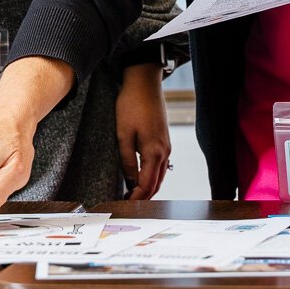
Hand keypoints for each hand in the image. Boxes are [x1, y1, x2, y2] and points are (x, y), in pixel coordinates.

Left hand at [115, 63, 170, 199]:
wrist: (144, 83)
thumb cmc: (132, 105)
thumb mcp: (123, 134)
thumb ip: (127, 161)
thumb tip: (130, 181)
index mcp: (154, 152)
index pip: (147, 185)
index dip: (136, 198)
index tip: (124, 205)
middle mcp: (164, 151)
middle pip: (156, 184)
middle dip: (143, 196)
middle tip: (127, 204)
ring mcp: (166, 146)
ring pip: (160, 175)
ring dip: (148, 187)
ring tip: (132, 194)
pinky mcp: (164, 140)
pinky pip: (160, 165)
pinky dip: (152, 175)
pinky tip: (141, 176)